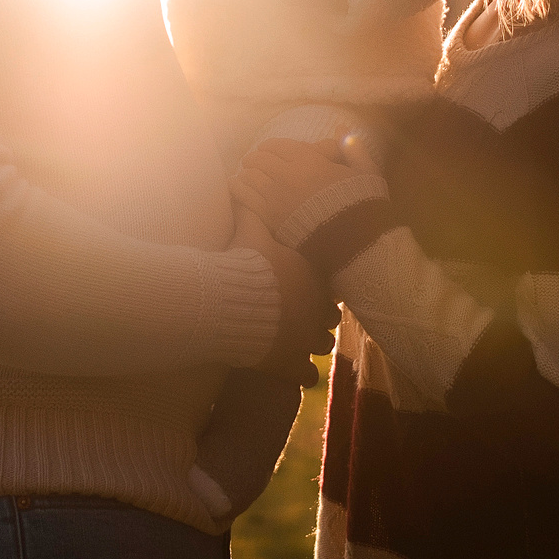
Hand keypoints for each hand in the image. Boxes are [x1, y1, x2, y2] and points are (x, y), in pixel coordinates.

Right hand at [232, 205, 337, 377]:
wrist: (229, 301)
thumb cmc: (243, 264)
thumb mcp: (249, 231)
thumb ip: (252, 211)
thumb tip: (241, 184)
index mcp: (311, 278)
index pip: (327, 288)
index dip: (315, 292)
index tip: (301, 293)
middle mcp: (316, 308)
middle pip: (330, 318)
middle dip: (317, 319)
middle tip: (299, 319)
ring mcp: (306, 339)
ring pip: (323, 345)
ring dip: (311, 345)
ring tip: (295, 344)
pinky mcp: (292, 363)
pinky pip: (308, 375)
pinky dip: (301, 375)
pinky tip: (292, 371)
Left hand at [233, 137, 368, 234]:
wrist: (353, 242)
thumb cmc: (362, 206)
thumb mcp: (365, 172)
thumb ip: (351, 147)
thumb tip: (341, 126)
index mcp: (308, 159)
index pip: (275, 145)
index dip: (268, 147)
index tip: (266, 150)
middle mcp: (287, 173)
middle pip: (258, 159)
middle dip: (254, 159)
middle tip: (252, 163)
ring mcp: (276, 195)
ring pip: (248, 175)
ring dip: (246, 173)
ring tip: (245, 175)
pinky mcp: (269, 216)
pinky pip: (244, 196)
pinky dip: (238, 187)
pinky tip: (236, 187)